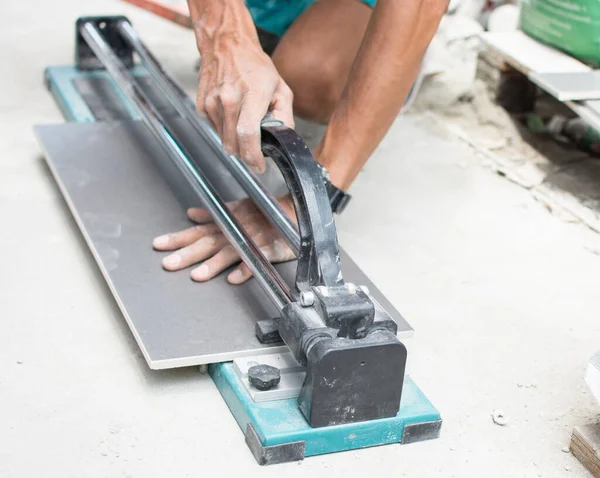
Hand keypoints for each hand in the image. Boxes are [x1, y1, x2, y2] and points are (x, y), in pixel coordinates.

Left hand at [152, 197, 295, 283]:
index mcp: (226, 222)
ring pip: (229, 253)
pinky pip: (256, 261)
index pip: (197, 231)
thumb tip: (191, 214)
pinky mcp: (268, 250)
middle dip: (188, 253)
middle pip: (208, 243)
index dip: (178, 238)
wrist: (292, 210)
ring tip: (197, 276)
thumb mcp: (236, 208)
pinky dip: (245, 269)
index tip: (158, 245)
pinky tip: (234, 279)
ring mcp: (251, 241)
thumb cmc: (263, 211)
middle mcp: (234, 231)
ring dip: (213, 264)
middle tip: (168, 264)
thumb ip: (213, 214)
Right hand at [197, 38, 293, 172]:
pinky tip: (232, 115)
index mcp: (251, 94)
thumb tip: (283, 139)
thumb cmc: (255, 66)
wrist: (226, 45)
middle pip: (234, 145)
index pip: (248, 134)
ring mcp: (212, 102)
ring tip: (244, 122)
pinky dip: (225, 130)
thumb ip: (285, 116)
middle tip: (256, 149)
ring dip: (235, 141)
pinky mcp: (202, 105)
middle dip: (246, 154)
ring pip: (224, 141)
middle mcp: (228, 99)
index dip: (254, 157)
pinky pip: (215, 130)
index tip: (259, 166)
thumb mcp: (280, 88)